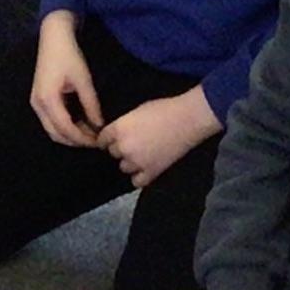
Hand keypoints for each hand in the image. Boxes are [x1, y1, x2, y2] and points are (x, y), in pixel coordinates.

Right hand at [30, 13, 104, 147]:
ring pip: (52, 129)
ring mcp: (36, 102)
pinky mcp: (39, 99)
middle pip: (55, 134)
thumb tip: (100, 125)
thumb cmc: (69, 55)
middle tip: (94, 141)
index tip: (98, 142)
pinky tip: (79, 123)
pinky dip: (64, 126)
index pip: (65, 129)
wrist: (53, 37)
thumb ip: (91, 104)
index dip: (81, 138)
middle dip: (75, 141)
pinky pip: (50, 120)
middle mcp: (38, 105)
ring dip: (69, 135)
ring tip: (89, 133)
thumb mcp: (83, 80)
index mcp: (48, 100)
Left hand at [100, 86, 216, 190]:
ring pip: (123, 167)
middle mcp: (124, 147)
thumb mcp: (137, 110)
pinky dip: (139, 176)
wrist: (187, 119)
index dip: (107, 139)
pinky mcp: (151, 172)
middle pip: (113, 153)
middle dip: (120, 148)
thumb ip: (124, 124)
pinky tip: (145, 169)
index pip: (102, 139)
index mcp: (118, 129)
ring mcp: (137, 161)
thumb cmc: (164, 108)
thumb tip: (118, 131)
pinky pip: (136, 181)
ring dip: (130, 162)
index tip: (111, 139)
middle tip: (133, 143)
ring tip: (141, 155)